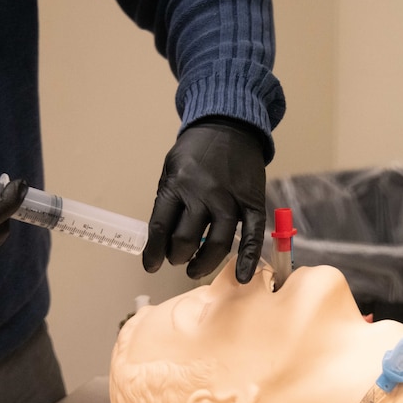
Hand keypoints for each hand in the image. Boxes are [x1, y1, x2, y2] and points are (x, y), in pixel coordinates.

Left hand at [143, 117, 266, 283]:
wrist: (229, 126)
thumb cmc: (196, 151)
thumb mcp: (170, 169)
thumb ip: (167, 201)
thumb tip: (160, 238)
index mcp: (176, 185)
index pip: (160, 228)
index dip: (153, 253)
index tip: (151, 265)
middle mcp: (202, 194)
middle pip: (186, 239)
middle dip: (177, 256)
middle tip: (177, 259)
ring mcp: (229, 199)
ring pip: (217, 243)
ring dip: (203, 263)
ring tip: (194, 269)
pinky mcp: (252, 202)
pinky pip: (252, 236)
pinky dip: (248, 259)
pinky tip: (242, 276)